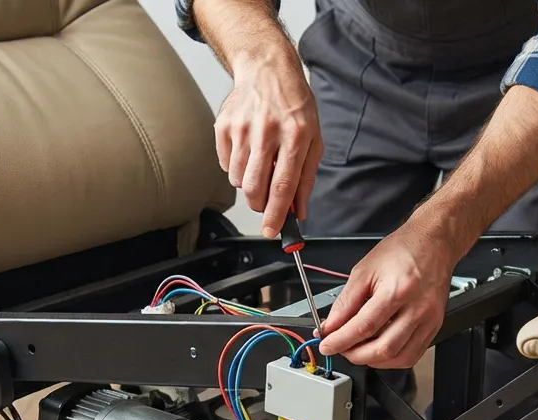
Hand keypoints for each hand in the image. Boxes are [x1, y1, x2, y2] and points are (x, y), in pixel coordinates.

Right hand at [215, 55, 321, 237]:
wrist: (267, 70)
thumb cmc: (294, 105)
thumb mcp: (313, 138)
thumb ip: (306, 178)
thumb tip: (298, 211)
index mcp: (295, 135)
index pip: (283, 185)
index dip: (276, 214)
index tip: (272, 231)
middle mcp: (267, 131)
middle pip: (254, 188)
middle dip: (259, 205)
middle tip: (265, 203)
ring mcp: (242, 128)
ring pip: (237, 180)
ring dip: (248, 185)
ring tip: (259, 166)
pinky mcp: (224, 126)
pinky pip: (225, 165)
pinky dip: (236, 168)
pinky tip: (248, 151)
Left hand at [318, 224, 459, 368]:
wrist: (433, 243)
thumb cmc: (402, 251)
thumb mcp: (364, 270)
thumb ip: (345, 302)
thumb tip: (330, 326)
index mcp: (397, 291)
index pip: (364, 327)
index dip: (341, 341)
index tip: (327, 346)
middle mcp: (417, 308)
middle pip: (383, 348)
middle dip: (355, 355)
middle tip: (341, 348)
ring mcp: (429, 320)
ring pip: (399, 358)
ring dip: (373, 360)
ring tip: (358, 349)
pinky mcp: (434, 326)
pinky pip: (412, 355)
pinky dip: (392, 359)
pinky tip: (379, 350)